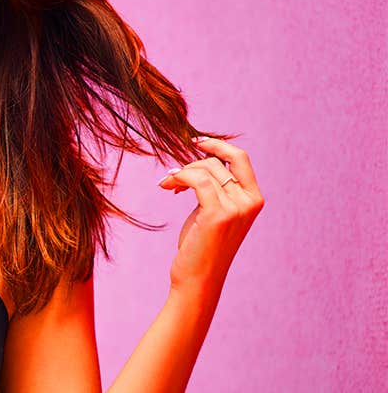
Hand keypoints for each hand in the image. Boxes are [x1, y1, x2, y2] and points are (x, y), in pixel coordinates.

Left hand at [157, 136, 264, 295]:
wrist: (197, 278)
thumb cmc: (202, 245)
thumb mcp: (214, 211)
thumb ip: (215, 188)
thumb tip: (200, 159)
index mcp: (253, 199)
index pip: (240, 158)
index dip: (218, 145)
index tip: (196, 142)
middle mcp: (250, 201)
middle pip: (217, 162)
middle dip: (191, 164)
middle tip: (173, 178)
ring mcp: (236, 208)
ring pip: (204, 169)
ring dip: (180, 173)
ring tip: (167, 184)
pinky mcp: (218, 214)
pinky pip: (195, 179)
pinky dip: (178, 177)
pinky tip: (166, 186)